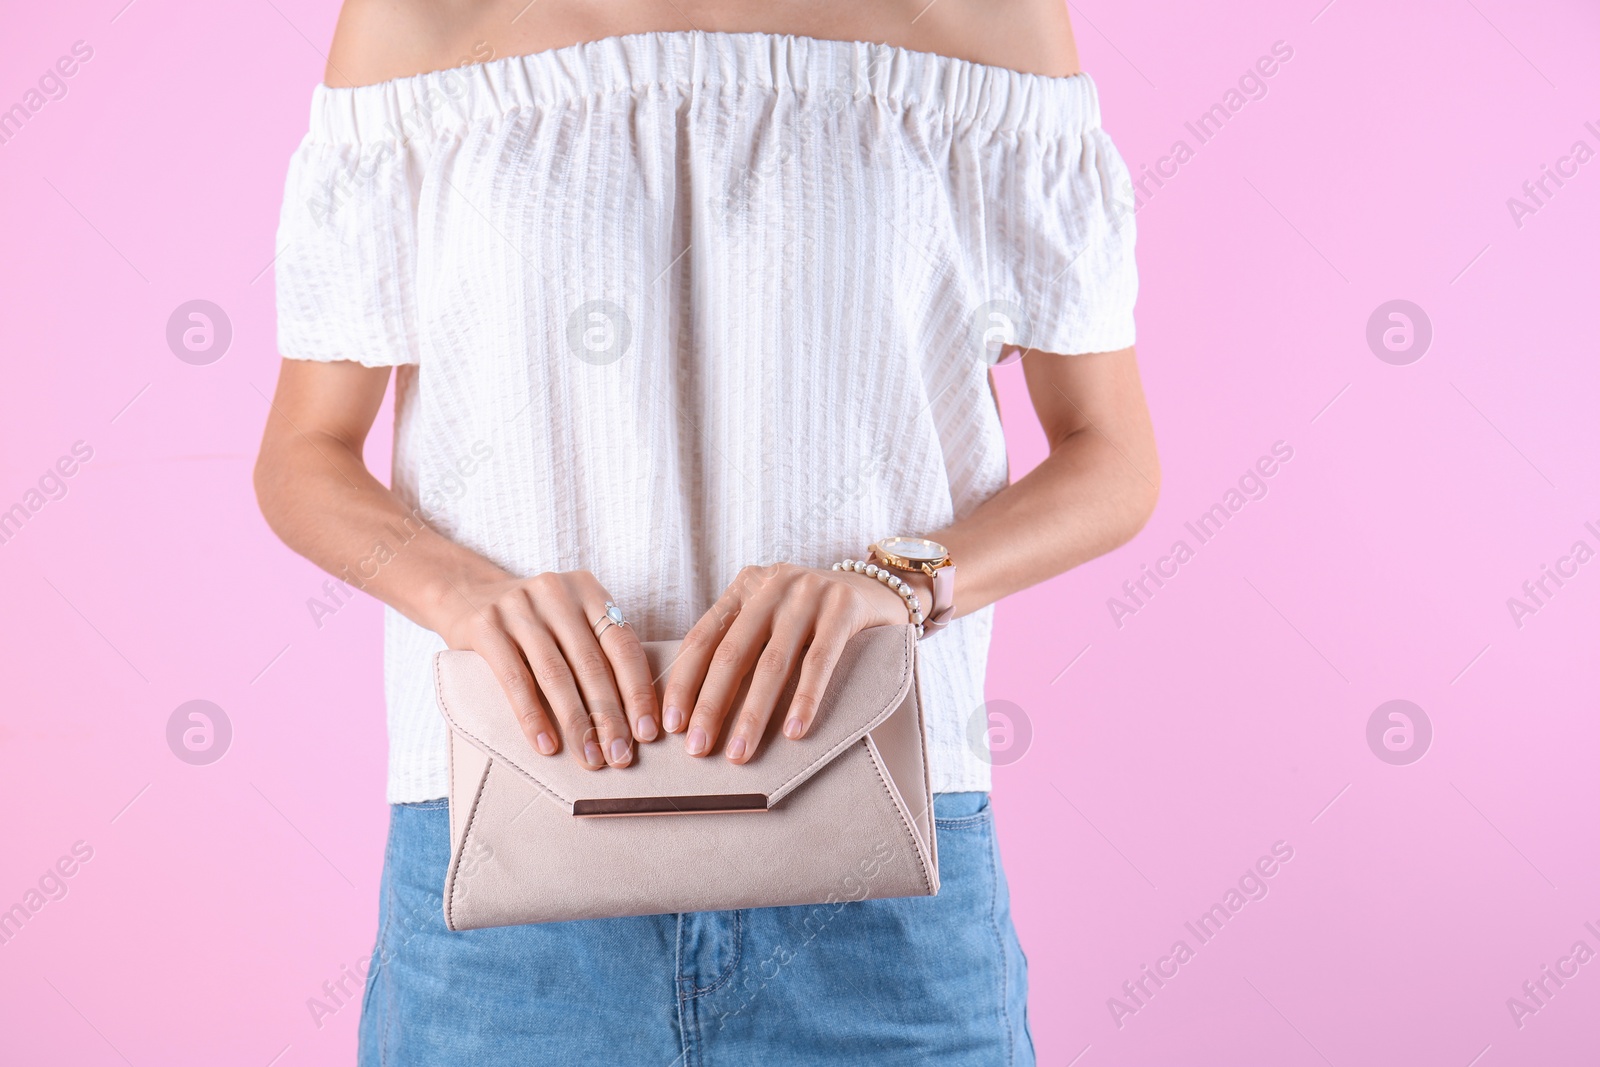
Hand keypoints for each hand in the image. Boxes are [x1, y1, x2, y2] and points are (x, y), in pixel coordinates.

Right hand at [434, 570, 658, 769]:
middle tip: (620, 756)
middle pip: (592, 664)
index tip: (649, 732)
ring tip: (590, 758)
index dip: (639, 691)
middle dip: (610, 717)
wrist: (465, 592)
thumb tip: (634, 716)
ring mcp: (519, 607)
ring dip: (576, 723)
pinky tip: (547, 745)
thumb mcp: (569, 619)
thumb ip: (598, 650)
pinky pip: (514, 679)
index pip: (623, 645)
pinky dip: (532, 716)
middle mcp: (556, 593)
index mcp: (587, 590)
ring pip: (556, 675)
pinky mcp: (486, 627)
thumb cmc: (533, 620)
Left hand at [661, 562, 924, 762]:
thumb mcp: (771, 618)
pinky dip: (804, 699)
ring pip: (772, 663)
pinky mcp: (844, 607)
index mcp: (744, 588)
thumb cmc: (814, 618)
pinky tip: (793, 731)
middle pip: (731, 653)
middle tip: (697, 749)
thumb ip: (741, 644)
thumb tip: (699, 711)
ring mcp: (809, 593)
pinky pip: (819, 661)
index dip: (684, 683)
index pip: (703, 639)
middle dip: (710, 705)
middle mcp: (771, 585)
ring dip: (753, 713)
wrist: (879, 589)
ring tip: (740, 752)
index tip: (671, 726)